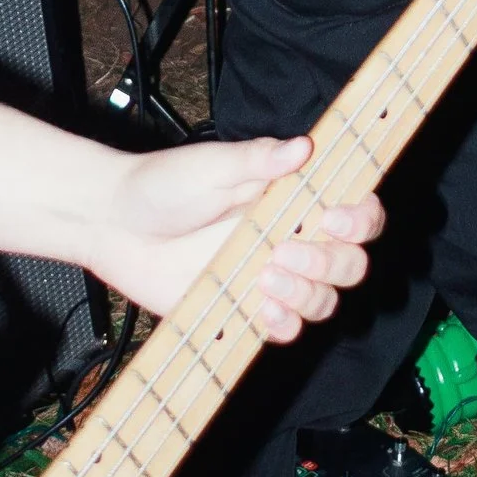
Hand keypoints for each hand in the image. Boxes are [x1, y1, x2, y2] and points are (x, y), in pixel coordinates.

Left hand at [80, 134, 382, 337]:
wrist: (115, 226)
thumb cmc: (162, 186)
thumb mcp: (210, 165)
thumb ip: (257, 159)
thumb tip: (303, 146)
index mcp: (293, 199)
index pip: (355, 212)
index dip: (361, 220)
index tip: (335, 218)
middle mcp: (291, 239)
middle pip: (350, 263)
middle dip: (331, 262)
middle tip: (285, 251)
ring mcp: (271, 278)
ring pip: (324, 300)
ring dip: (306, 294)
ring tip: (265, 276)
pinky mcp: (245, 310)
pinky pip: (286, 330)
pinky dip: (285, 325)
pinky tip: (264, 310)